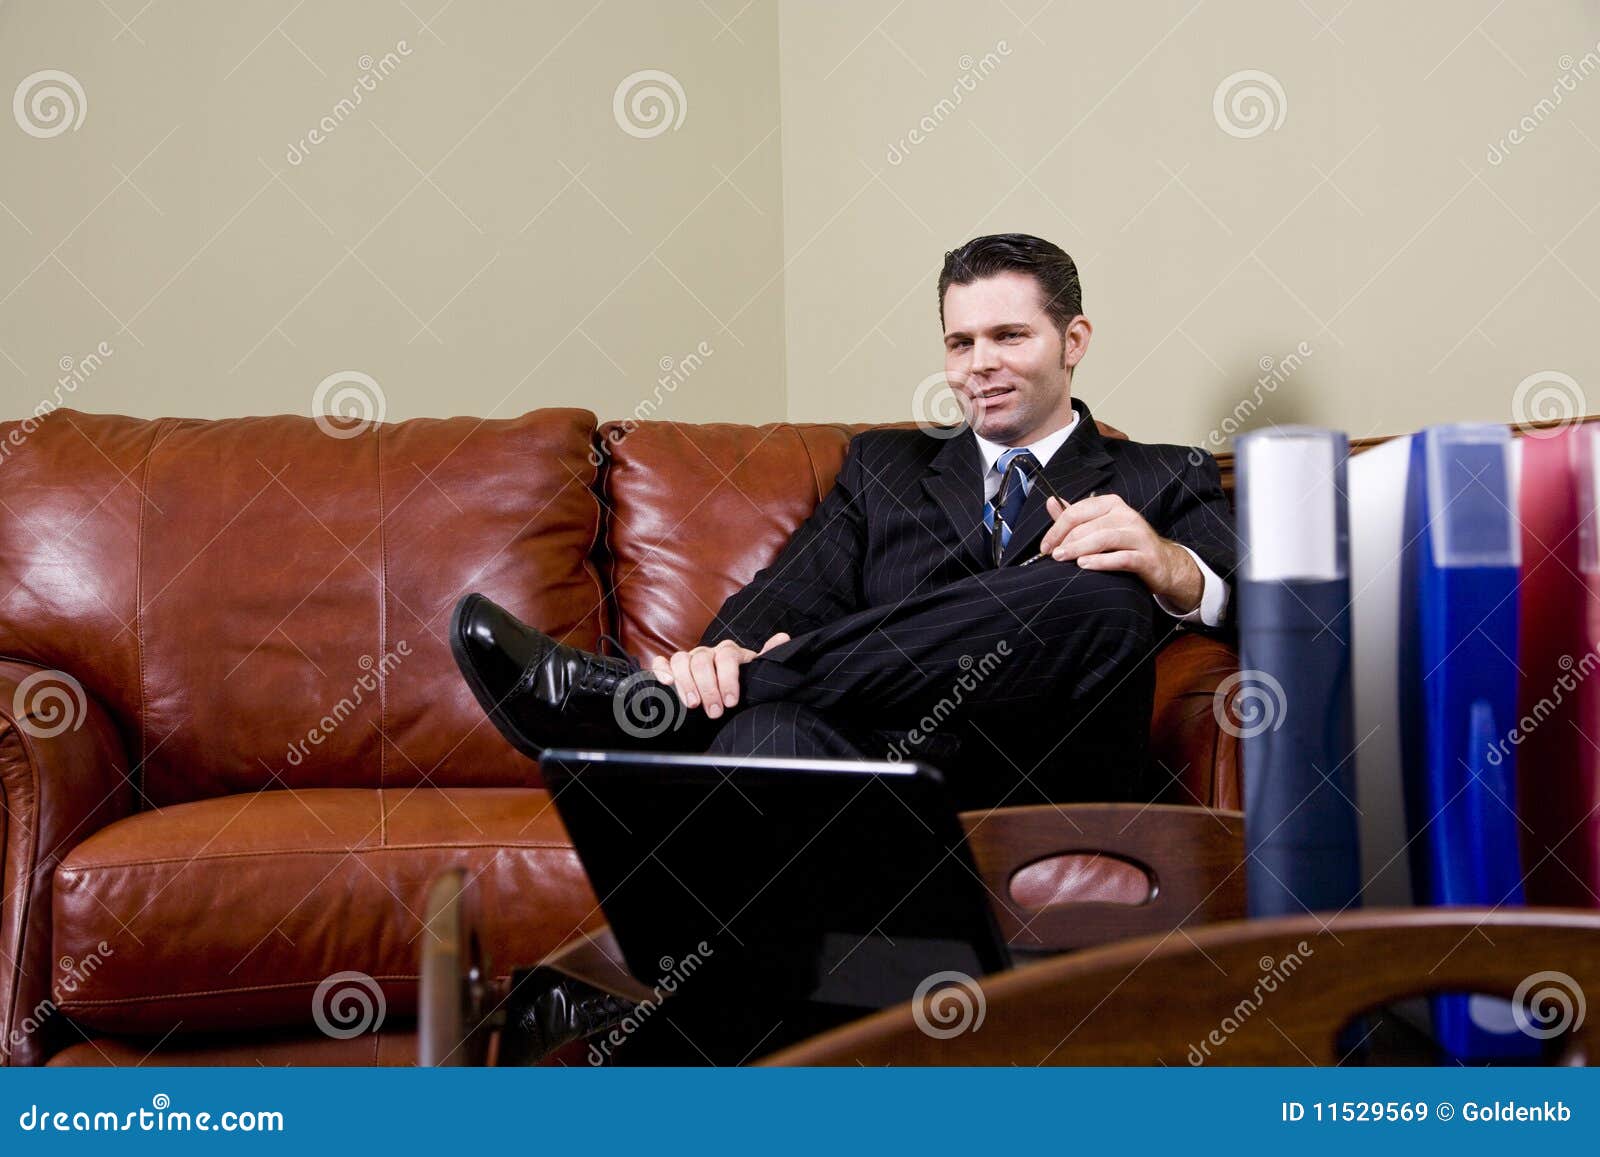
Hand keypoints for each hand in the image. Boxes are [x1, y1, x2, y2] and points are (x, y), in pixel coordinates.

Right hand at [647, 632, 791, 718]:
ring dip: (686, 682)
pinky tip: (666, 683)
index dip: (728, 679)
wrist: (724, 691)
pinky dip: (661, 670)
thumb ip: (767, 657)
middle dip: (707, 688)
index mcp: (729, 652)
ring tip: (692, 705)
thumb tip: (783, 638)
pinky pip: (661, 662)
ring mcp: (689, 659)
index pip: (726, 657)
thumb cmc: (741, 683)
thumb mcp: (756, 672)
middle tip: (714, 712)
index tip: (730, 702)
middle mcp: (707, 652)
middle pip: (702, 661)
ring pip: (681, 660)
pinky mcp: (672, 668)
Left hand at [1037, 494, 1202, 611]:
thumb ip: (1075, 516)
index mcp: (1112, 504)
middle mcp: (1127, 515)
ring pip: (1104, 538)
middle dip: (1065, 540)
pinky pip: (1122, 557)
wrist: (1164, 564)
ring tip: (1062, 559)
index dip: (1057, 528)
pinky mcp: (1146, 557)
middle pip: (1088, 525)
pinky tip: (1084, 565)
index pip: (1077, 511)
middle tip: (1052, 555)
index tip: (1045, 546)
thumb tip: (1051, 502)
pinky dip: (1101, 561)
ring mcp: (1138, 535)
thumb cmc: (1126, 545)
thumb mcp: (1101, 526)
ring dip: (1079, 548)